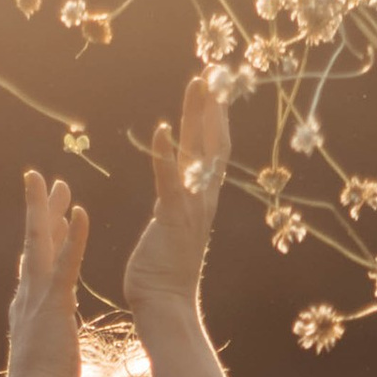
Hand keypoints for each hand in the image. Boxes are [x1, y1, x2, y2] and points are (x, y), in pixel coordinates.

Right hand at [6, 169, 89, 376]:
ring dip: (48, 210)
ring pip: (41, 243)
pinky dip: (73, 237)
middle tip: (42, 180)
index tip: (48, 213)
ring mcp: (38, 296)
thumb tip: (56, 328)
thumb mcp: (47, 350)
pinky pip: (65, 263)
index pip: (34, 261)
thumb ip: (50, 332)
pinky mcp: (53, 303)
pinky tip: (79, 211)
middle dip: (38, 209)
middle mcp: (28, 294)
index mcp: (28, 304)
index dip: (40, 235)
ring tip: (56, 182)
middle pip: (32, 242)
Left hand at [122, 73, 230, 314]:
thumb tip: (175, 184)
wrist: (165, 305)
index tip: (215, 86)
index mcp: (201, 199)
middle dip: (214, 106)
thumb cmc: (163, 272)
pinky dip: (165, 154)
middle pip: (213, 143)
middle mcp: (202, 199)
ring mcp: (191, 208)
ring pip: (199, 154)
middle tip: (214, 72)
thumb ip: (176, 202)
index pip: (213, 150)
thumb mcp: (173, 226)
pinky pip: (169, 182)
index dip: (215, 117)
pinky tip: (161, 128)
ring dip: (198, 117)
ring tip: (198, 85)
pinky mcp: (173, 220)